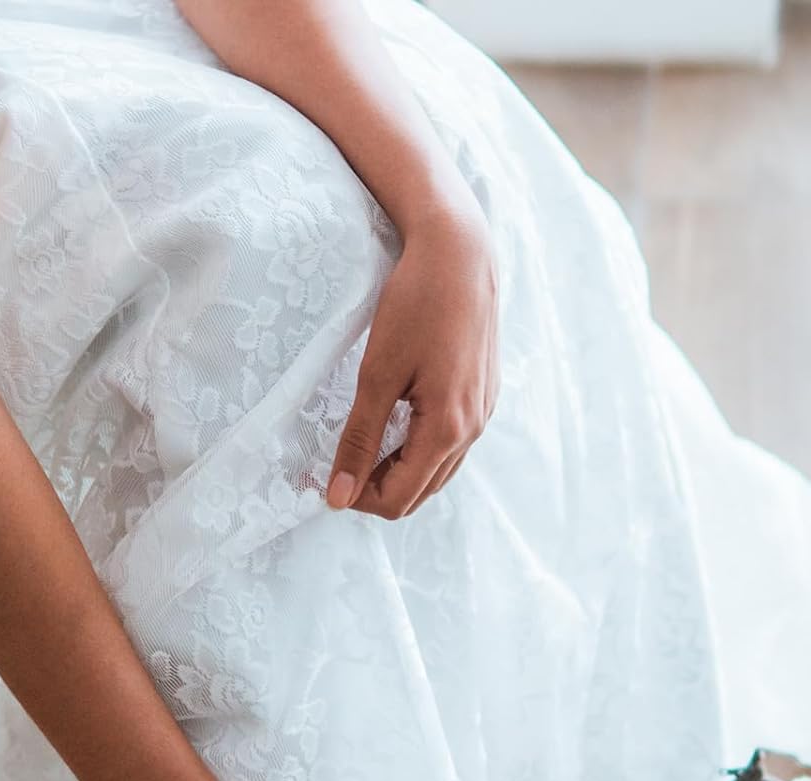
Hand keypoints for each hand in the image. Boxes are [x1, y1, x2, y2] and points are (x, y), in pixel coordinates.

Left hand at [326, 205, 499, 518]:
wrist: (460, 251)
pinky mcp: (484, 395)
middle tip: (339, 464)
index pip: (399, 499)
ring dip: (399, 471)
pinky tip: (396, 423)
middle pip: (420, 493)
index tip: (326, 481)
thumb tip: (339, 496)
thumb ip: (359, 440)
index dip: (358, 499)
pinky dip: (420, 449)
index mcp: (447, 430)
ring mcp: (484, 412)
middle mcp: (473, 430)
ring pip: (438, 472)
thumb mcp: (377, 375)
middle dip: (378, 488)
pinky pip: (452, 444)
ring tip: (363, 447)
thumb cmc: (416, 303)